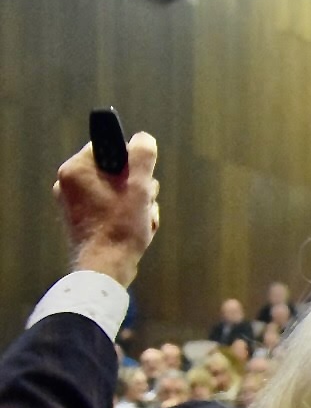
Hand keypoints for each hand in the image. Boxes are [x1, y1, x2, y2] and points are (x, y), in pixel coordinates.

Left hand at [53, 133, 159, 287]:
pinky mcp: (82, 222)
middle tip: (143, 205)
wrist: (105, 268)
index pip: (111, 148)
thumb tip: (144, 139)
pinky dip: (127, 217)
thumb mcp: (139, 185)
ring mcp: (73, 205)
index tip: (140, 181)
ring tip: (141, 221)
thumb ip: (143, 154)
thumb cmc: (121, 225)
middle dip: (139, 188)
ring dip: (138, 204)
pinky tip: (135, 231)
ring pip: (118, 192)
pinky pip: (112, 209)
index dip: (133, 163)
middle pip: (117, 172)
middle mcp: (68, 184)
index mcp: (76, 169)